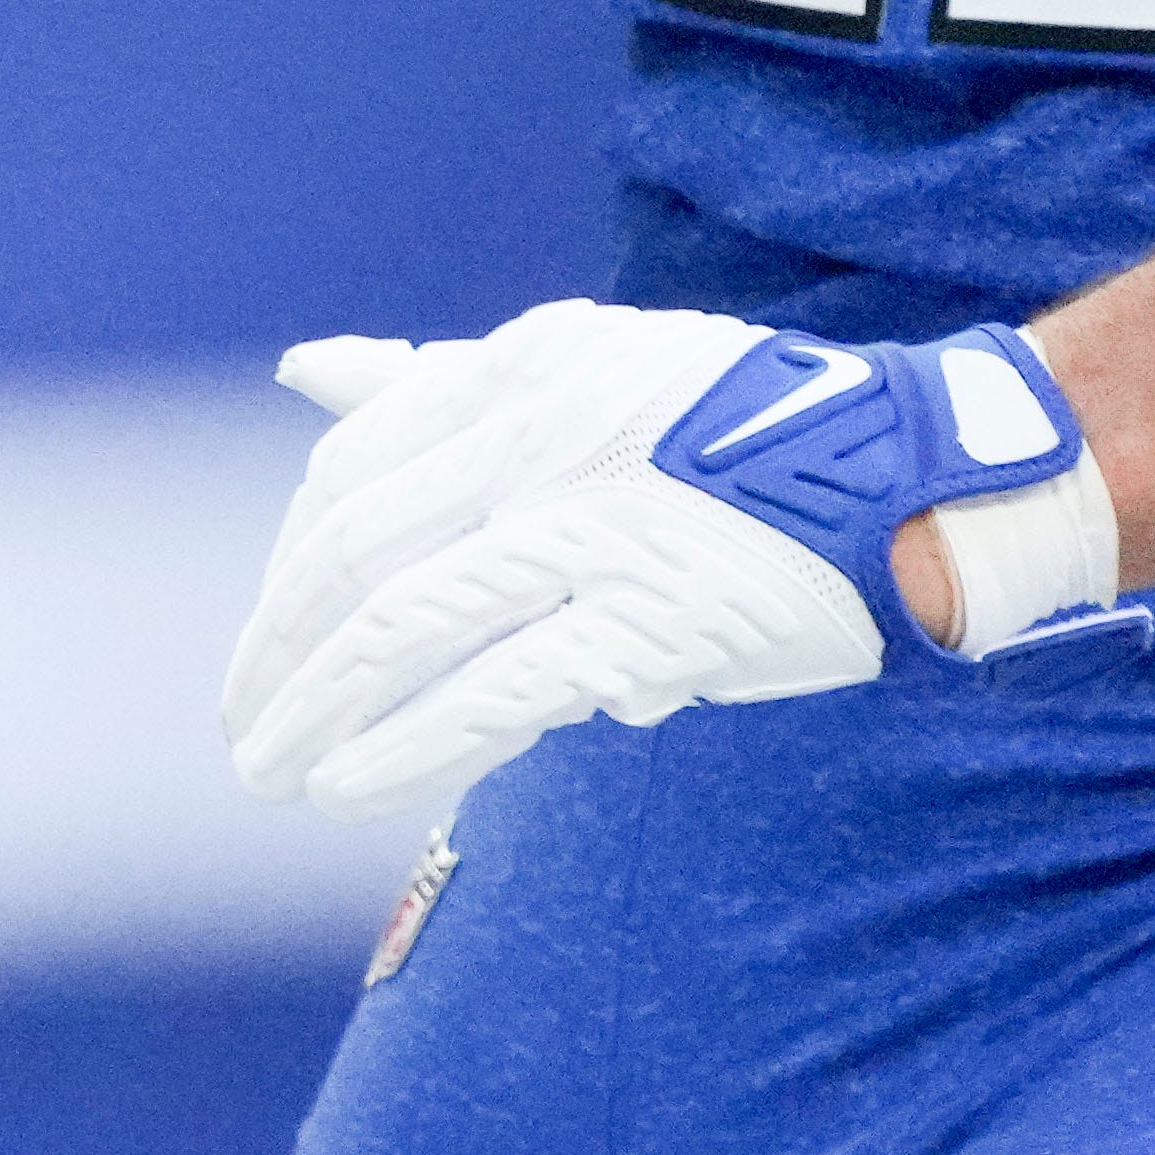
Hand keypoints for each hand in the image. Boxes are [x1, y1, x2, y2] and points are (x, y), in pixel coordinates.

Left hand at [219, 301, 1112, 818]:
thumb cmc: (735, 429)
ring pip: (404, 627)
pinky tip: (349, 784)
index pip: (351, 477)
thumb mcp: (585, 370)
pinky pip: (497, 691)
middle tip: (237, 719)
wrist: (917, 476)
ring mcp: (593, 531)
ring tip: (268, 770)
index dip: (291, 568)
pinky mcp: (652, 619)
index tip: (270, 636)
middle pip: (355, 553)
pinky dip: (409, 743)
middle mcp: (541, 440)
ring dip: (317, 709)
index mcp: (517, 374)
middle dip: (278, 647)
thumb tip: (302, 372)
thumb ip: (438, 383)